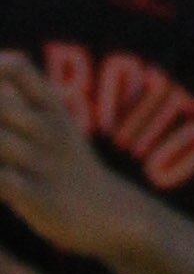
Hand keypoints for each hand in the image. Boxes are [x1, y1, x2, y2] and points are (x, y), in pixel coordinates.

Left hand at [0, 51, 152, 259]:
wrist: (103, 210)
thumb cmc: (64, 162)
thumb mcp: (54, 120)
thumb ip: (25, 96)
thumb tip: (2, 63)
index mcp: (51, 107)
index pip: (18, 69)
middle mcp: (48, 129)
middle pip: (2, 104)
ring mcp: (42, 162)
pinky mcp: (36, 196)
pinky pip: (3, 182)